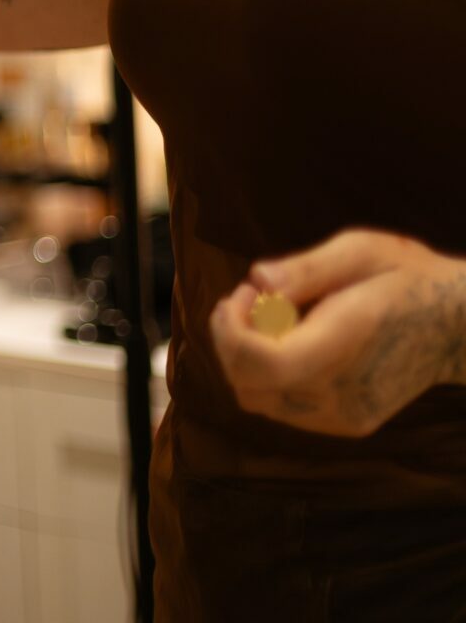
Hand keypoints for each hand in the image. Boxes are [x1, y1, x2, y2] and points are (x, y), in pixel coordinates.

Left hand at [211, 228, 465, 436]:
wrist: (459, 326)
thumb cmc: (408, 277)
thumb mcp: (362, 251)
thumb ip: (307, 267)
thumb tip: (258, 281)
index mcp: (346, 344)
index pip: (264, 364)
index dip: (231, 330)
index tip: (244, 293)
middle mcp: (342, 393)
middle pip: (248, 385)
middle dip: (232, 338)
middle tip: (252, 299)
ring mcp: (344, 416)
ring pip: (258, 398)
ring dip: (247, 356)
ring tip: (275, 317)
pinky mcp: (346, 423)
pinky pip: (282, 406)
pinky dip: (269, 374)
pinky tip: (294, 341)